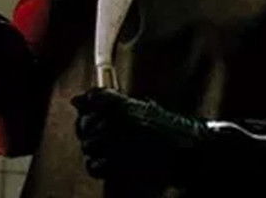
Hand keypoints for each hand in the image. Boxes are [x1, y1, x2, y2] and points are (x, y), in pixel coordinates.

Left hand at [72, 88, 207, 183]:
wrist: (188, 151)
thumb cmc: (168, 129)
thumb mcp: (142, 107)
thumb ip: (110, 101)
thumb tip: (76, 100)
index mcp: (124, 104)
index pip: (93, 98)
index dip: (88, 105)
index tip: (89, 110)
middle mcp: (117, 120)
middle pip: (85, 123)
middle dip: (89, 130)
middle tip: (101, 135)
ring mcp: (117, 144)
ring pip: (88, 145)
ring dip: (94, 149)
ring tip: (108, 150)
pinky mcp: (118, 167)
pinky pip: (93, 166)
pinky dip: (98, 166)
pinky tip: (108, 164)